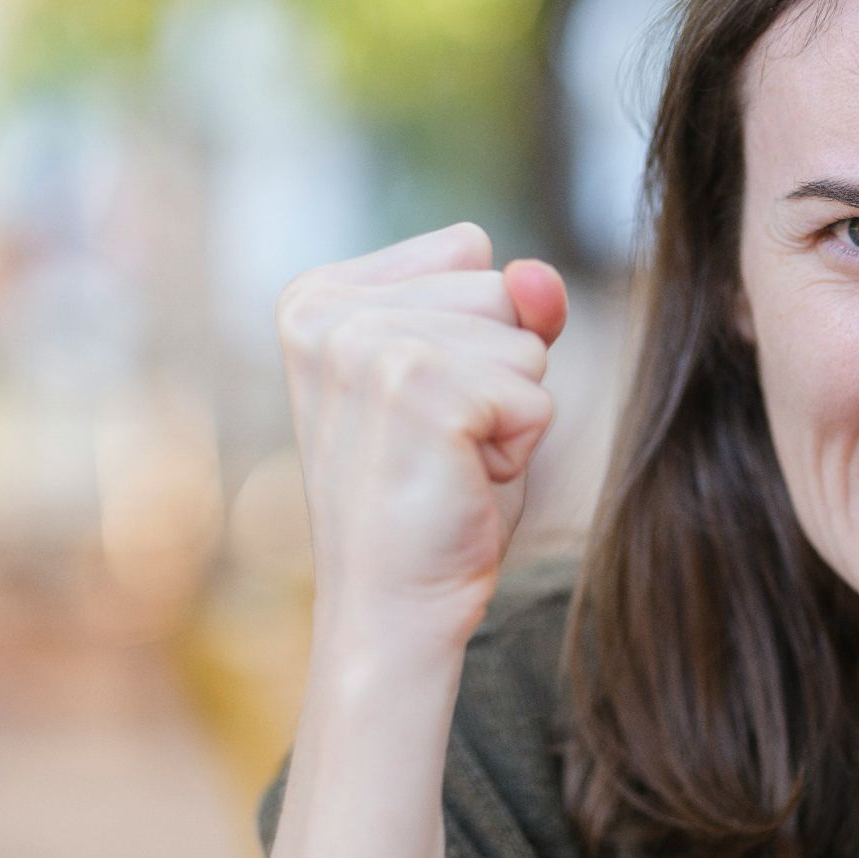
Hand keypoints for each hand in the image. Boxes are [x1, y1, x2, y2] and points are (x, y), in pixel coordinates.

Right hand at [275, 222, 567, 635]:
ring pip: (525, 340)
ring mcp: (366, 347)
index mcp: (320, 295)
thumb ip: (514, 306)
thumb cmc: (434, 494)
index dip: (480, 336)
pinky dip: (520, 446)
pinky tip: (462, 480)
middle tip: (440, 443)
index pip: (469, 252)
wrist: (394, 605)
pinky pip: (536, 394)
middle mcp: (328, 312)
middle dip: (499, 371)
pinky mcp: (416, 390)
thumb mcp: (477, 375)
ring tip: (446, 460)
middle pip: (500, 289)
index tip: (424, 403)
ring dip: (510, 411)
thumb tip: (538, 275)